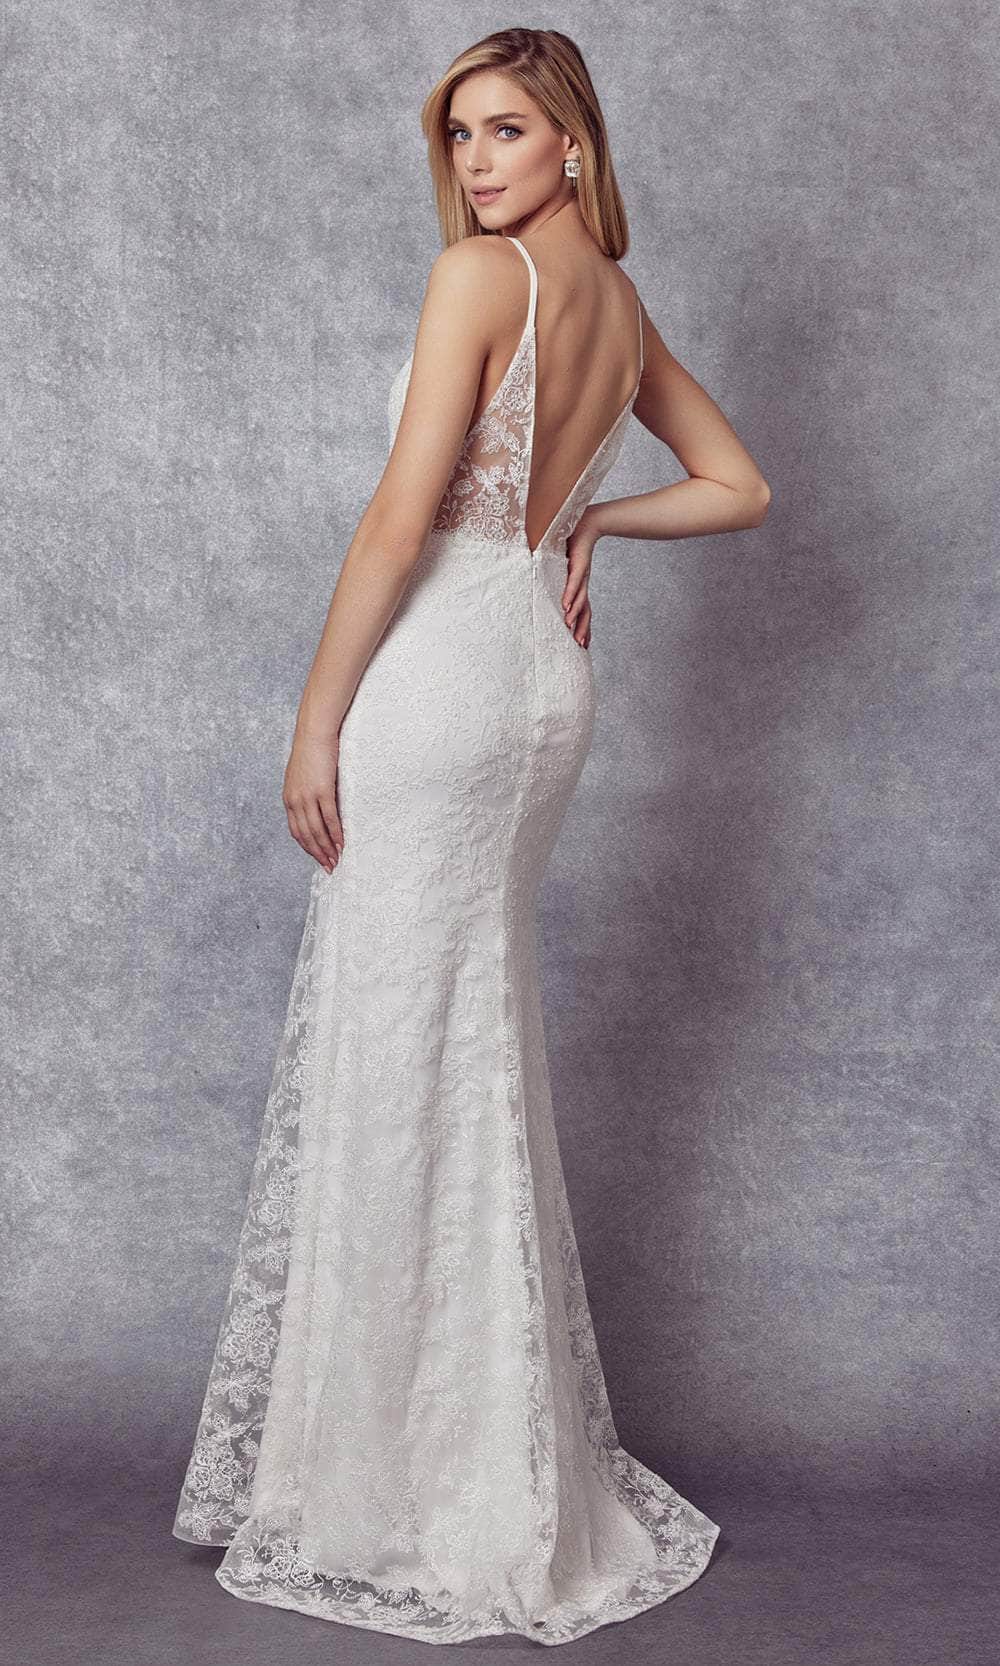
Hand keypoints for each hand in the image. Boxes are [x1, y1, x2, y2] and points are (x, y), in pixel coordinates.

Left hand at [282, 728, 344, 872]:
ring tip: (337, 860)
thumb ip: (306, 793)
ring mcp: (308, 796)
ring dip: (327, 849)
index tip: (318, 859)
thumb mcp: (303, 776)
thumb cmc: (312, 751)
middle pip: (306, 835)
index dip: (308, 848)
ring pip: (317, 830)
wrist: (314, 732)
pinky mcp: (322, 790)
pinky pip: (330, 818)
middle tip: (329, 867)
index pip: (296, 831)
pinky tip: (342, 843)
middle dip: (317, 854)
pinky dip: (336, 833)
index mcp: (289, 799)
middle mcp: (295, 800)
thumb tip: (316, 806)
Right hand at [561, 509, 599, 648]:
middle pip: (585, 610)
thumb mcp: (559, 564)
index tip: (581, 644)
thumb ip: (549, 574)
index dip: (582, 627)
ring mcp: (582, 574)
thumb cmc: (571, 541)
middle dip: (583, 629)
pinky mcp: (580, 563)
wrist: (587, 521)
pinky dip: (570, 594)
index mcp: (578, 585)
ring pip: (581, 599)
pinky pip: (574, 581)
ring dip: (575, 615)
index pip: (582, 610)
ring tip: (570, 629)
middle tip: (580, 646)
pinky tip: (566, 606)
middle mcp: (582, 583)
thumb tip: (533, 581)